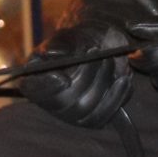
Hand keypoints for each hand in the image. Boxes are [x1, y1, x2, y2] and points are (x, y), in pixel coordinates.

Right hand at [18, 20, 133, 127]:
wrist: (97, 47)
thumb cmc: (76, 41)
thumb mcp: (66, 37)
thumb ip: (59, 44)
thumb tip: (54, 54)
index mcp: (34, 81)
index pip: (34, 89)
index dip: (47, 86)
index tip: (64, 78)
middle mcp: (49, 102)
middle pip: (64, 101)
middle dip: (85, 75)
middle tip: (97, 53)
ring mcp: (71, 115)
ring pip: (86, 109)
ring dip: (102, 83)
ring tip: (110, 60)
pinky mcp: (91, 119)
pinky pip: (103, 116)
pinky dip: (116, 97)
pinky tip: (123, 80)